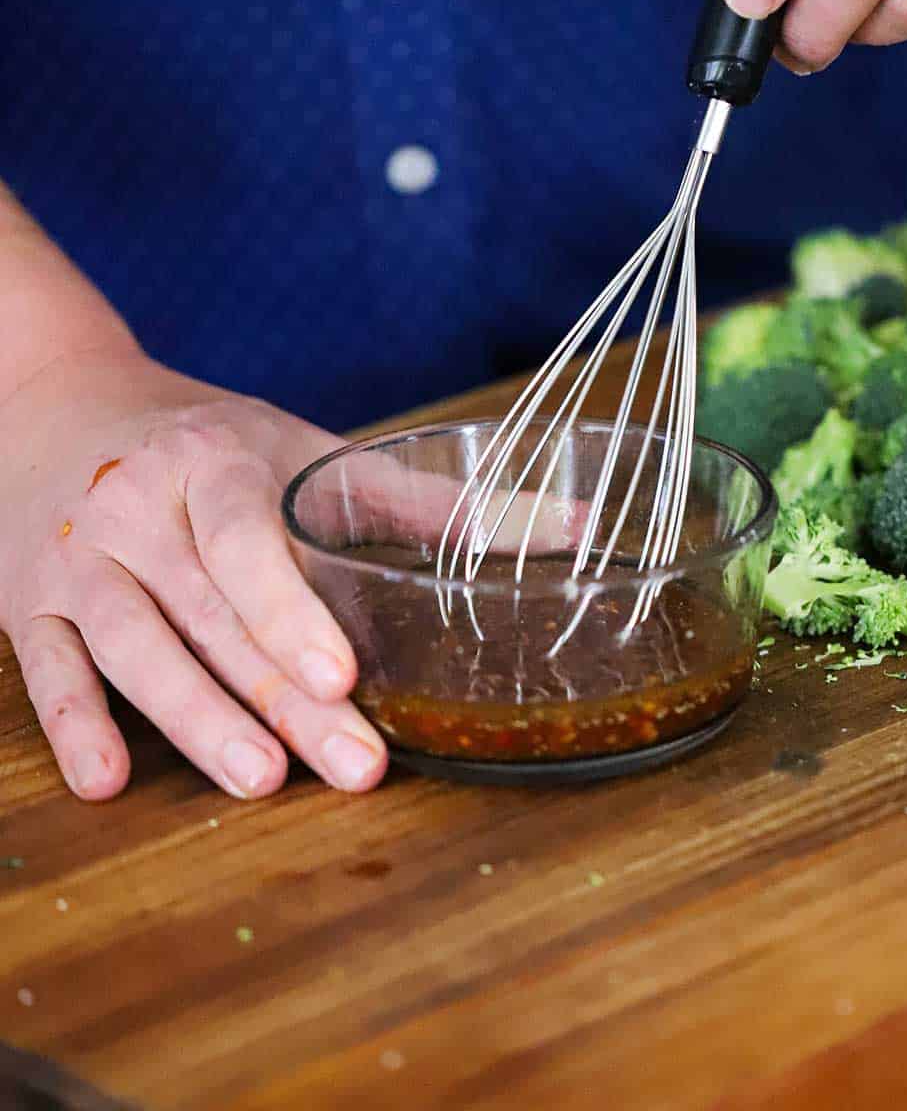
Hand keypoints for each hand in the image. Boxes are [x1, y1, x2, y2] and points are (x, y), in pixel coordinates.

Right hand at [0, 347, 389, 800]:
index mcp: (214, 462)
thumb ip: (434, 499)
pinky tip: (105, 780)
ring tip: (259, 779)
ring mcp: (80, 557)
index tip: (342, 674)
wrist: (64, 404)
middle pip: (214, 614)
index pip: (247, 540)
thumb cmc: (214, 440)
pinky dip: (72, 723)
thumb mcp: (311, 449)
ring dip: (195, 719)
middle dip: (283, 698)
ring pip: (135, 646)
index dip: (290, 610)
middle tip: (352, 765)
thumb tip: (574, 528)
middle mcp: (138, 506)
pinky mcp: (30, 601)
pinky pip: (46, 666)